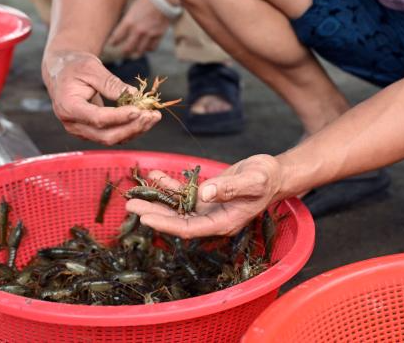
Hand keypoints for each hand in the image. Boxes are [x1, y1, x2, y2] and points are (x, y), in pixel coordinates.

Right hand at [43, 50, 161, 144]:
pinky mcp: (90, 131)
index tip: (139, 110)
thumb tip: (134, 95)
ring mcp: (81, 130)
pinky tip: (144, 119)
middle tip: (153, 115)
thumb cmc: (74, 66)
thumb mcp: (91, 67)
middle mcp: (73, 124)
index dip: (119, 117)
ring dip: (135, 130)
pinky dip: (129, 129)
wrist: (62, 71)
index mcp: (68, 107)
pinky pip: (112, 135)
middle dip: (132, 127)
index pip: (97, 118)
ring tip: (153, 116)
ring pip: (111, 138)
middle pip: (106, 135)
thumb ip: (110, 83)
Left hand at [107, 0, 171, 58]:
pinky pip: (152, 47)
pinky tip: (146, 47)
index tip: (111, 44)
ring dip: (135, 53)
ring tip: (133, 54)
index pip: (116, 38)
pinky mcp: (158, 35)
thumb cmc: (146, 0)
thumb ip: (127, 21)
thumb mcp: (132, 9)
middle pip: (127, 48)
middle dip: (123, 51)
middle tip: (122, 52)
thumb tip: (123, 29)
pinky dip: (148, 49)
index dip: (112, 42)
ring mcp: (149, 34)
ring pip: (140, 51)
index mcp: (129, 22)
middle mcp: (138, 30)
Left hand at [125, 155, 282, 237]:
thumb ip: (229, 188)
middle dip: (153, 214)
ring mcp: (207, 209)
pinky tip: (154, 175)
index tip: (146, 218)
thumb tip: (204, 193)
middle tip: (129, 206)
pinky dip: (168, 185)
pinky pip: (183, 193)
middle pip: (176, 221)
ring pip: (176, 208)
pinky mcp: (206, 196)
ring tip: (133, 196)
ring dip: (155, 201)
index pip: (188, 228)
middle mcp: (212, 219)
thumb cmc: (266, 178)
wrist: (273, 174)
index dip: (166, 225)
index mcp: (223, 223)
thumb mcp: (252, 181)